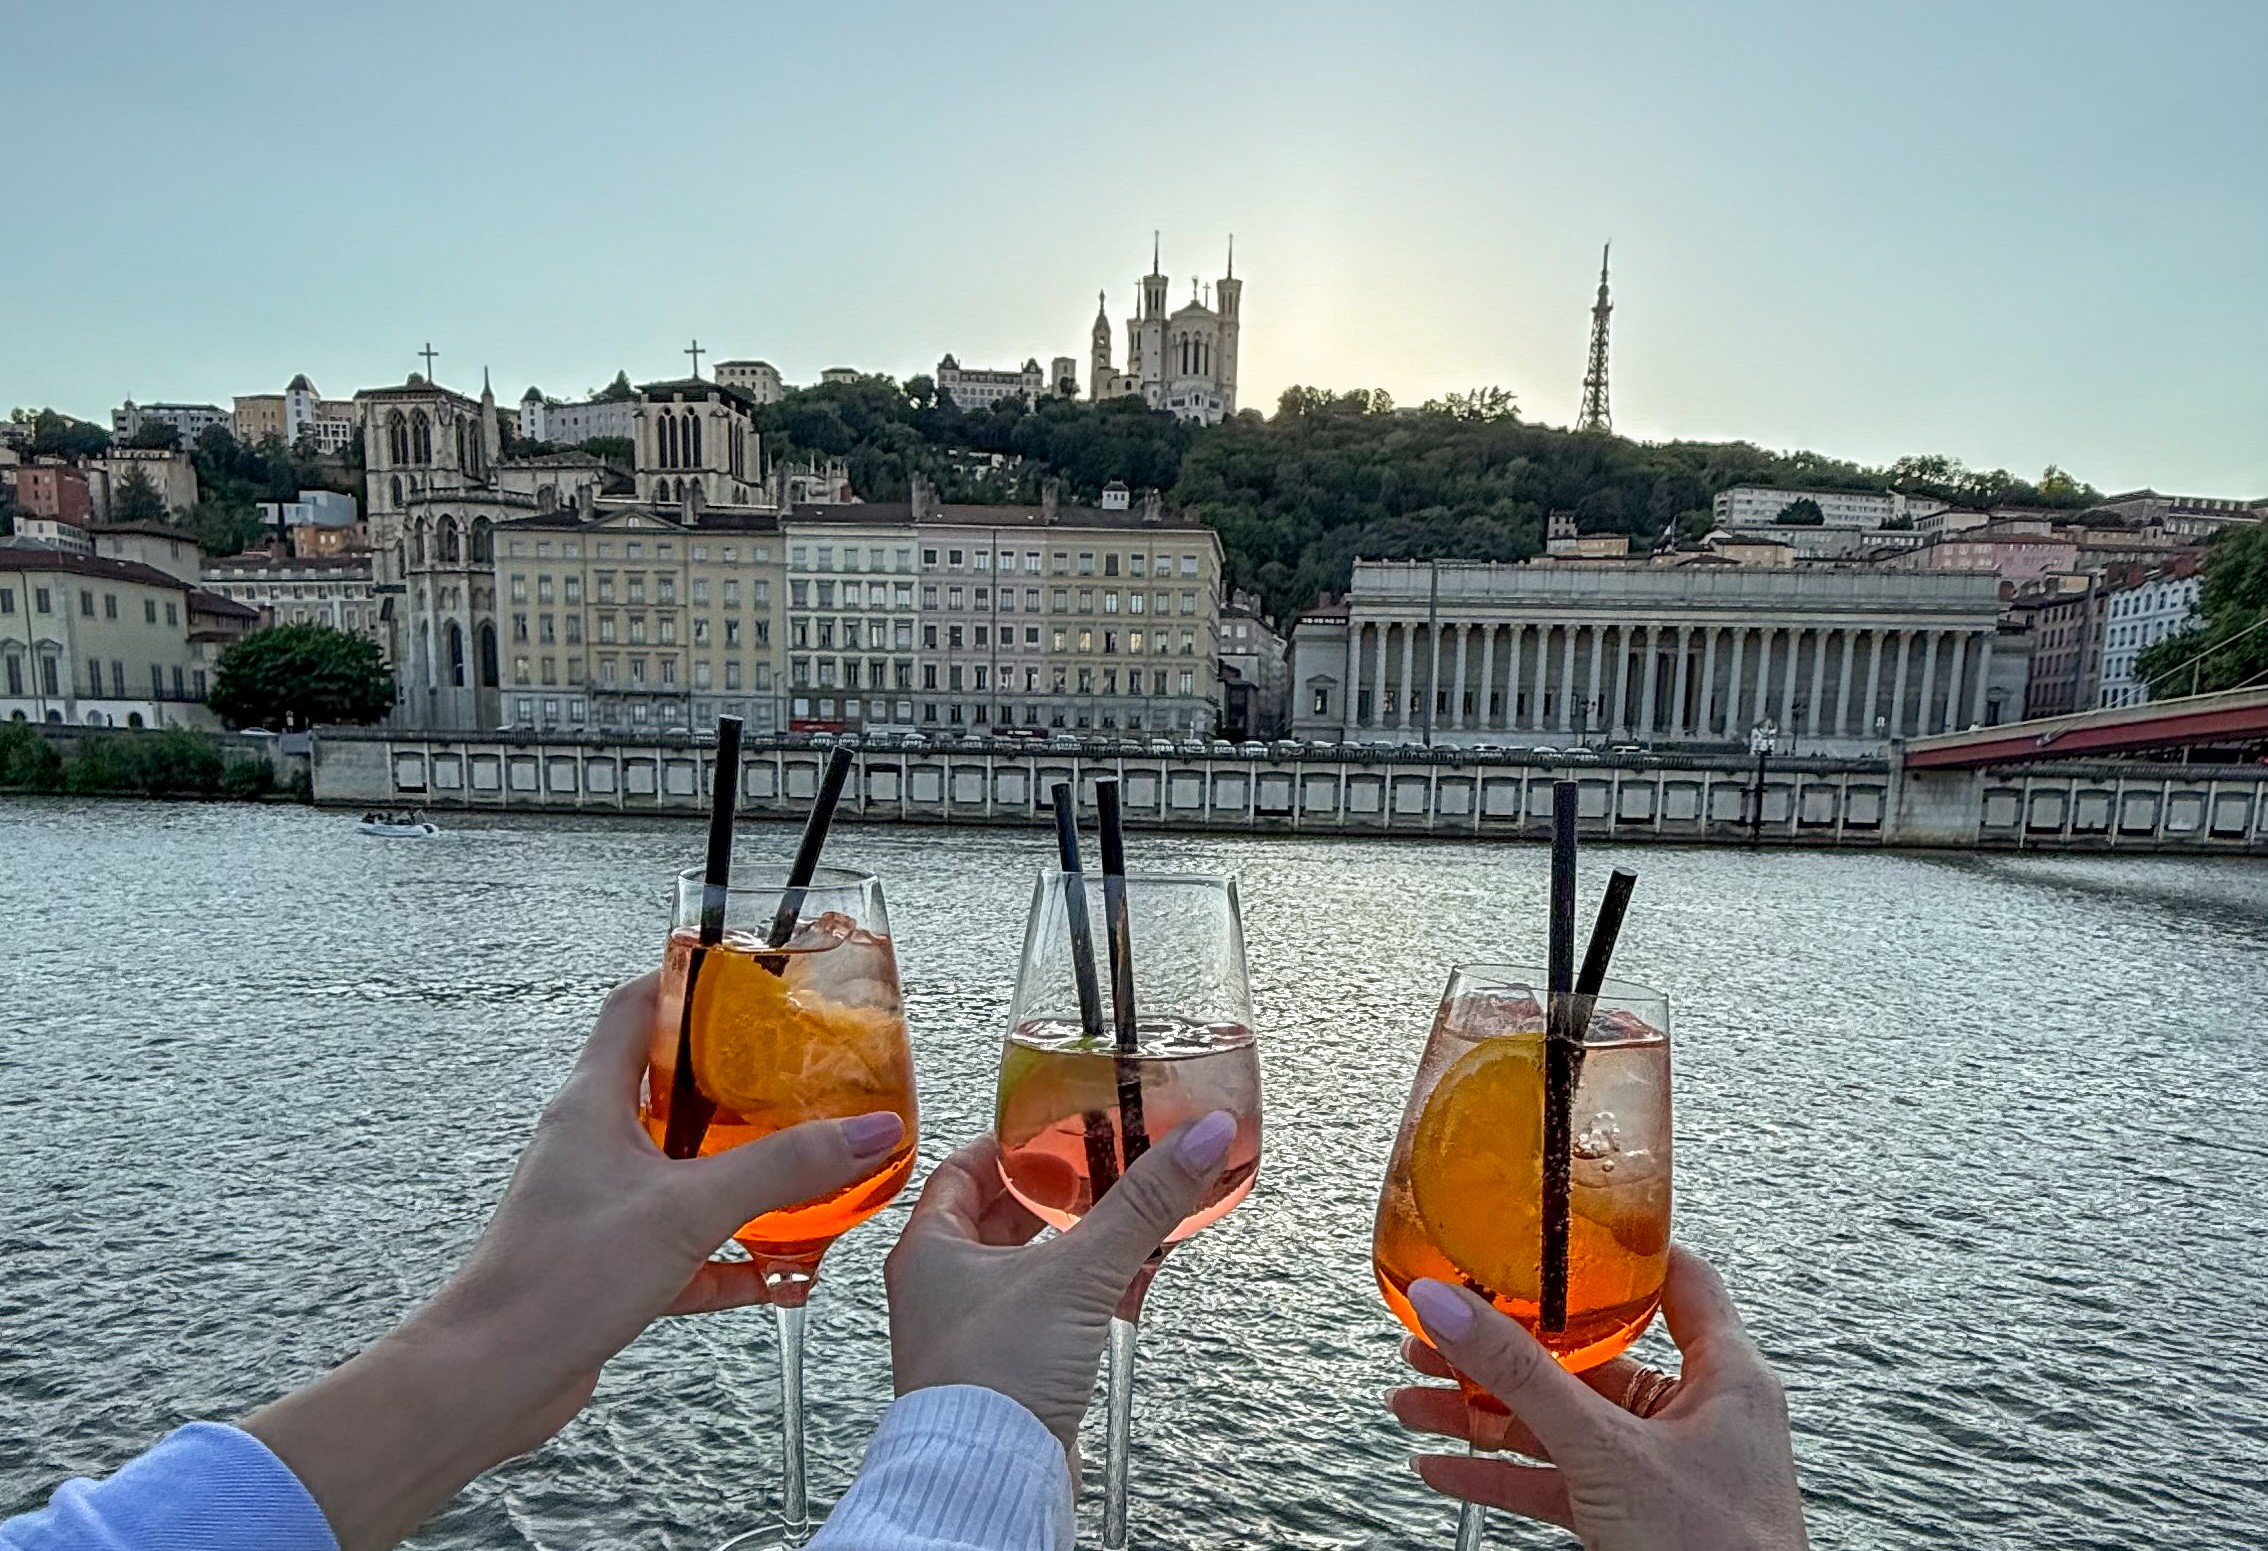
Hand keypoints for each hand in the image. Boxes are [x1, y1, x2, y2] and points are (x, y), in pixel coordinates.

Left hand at [246, 971, 904, 1550]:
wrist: (492, 1378)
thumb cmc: (560, 1278)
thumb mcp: (688, 1208)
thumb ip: (783, 1168)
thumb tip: (870, 1131)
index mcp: (593, 1103)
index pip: (636, 1007)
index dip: (689, 982)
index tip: (752, 981)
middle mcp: (592, 1144)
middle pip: (669, 1087)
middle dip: (737, 1083)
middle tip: (799, 1078)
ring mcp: (600, 1204)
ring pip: (681, 1169)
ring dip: (740, 1173)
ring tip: (803, 1172)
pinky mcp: (610, 1262)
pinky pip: (683, 1244)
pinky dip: (729, 1256)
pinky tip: (775, 1275)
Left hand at [882, 1114, 1235, 1454]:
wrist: (991, 1476)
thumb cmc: (994, 1381)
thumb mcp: (1078, 1272)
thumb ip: (1141, 1204)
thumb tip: (1194, 1141)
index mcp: (929, 1249)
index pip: (961, 1170)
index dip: (1007, 1146)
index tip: (1046, 1132)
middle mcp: (939, 1289)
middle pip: (990, 1219)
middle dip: (1042, 1196)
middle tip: (1084, 1174)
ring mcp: (965, 1334)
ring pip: (1016, 1269)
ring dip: (1060, 1247)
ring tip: (1102, 1227)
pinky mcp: (998, 1373)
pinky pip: (1035, 1316)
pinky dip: (1068, 1296)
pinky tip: (1104, 1296)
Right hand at [1392, 1246, 1806, 1550]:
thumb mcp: (1606, 1451)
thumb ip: (1522, 1379)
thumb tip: (1450, 1308)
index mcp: (1724, 1376)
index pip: (1675, 1280)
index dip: (1616, 1250)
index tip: (1551, 1230)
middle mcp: (1695, 1415)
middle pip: (1588, 1356)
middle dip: (1505, 1348)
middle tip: (1445, 1328)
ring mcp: (1662, 1469)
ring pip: (1560, 1421)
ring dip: (1484, 1413)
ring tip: (1417, 1399)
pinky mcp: (1633, 1517)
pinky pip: (1556, 1480)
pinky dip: (1500, 1472)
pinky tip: (1445, 1466)